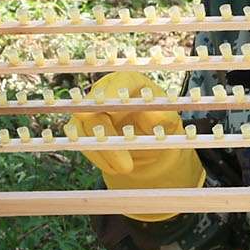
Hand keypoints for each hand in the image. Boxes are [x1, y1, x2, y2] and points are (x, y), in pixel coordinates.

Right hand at [68, 70, 203, 221]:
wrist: (150, 144)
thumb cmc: (160, 124)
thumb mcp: (169, 120)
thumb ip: (163, 115)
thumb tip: (153, 115)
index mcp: (130, 82)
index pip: (119, 81)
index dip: (112, 92)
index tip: (111, 107)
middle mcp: (105, 92)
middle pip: (96, 108)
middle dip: (108, 135)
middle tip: (125, 160)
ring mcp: (89, 109)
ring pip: (85, 127)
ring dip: (104, 150)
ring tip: (126, 168)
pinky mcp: (80, 128)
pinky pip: (81, 141)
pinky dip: (98, 156)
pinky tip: (113, 168)